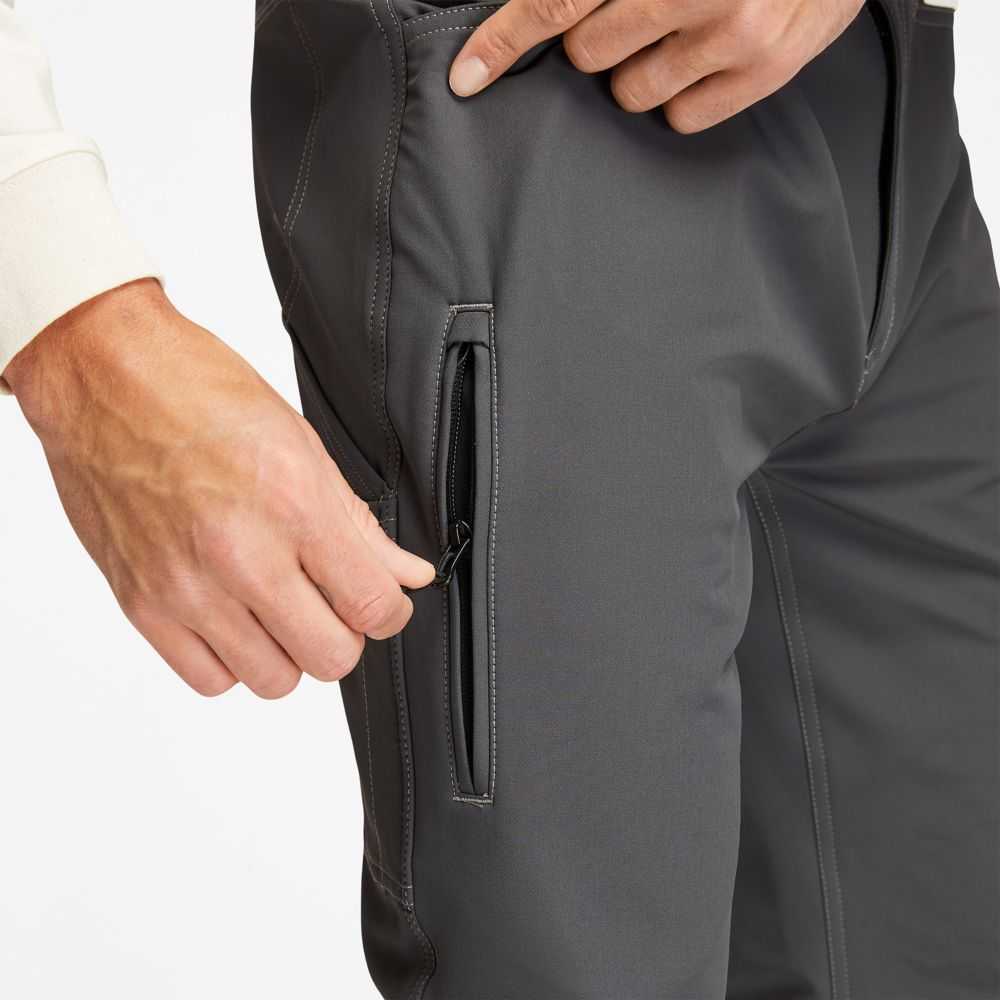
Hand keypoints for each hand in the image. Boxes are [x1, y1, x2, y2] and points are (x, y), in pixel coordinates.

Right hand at [4, 280, 433, 697]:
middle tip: (332, 604)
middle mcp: (242, 555)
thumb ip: (358, 525)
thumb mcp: (302, 446)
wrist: (104, 379)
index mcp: (293, 505)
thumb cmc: (199, 395)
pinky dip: (231, 661)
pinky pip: (209, 679)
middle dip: (344, 635)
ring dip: (288, 651)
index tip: (383, 602)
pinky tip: (233, 618)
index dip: (391, 612)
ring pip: (274, 680)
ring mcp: (187, 588)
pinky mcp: (142, 605)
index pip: (372, 606)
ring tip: (278, 609)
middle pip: (330, 657)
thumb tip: (406, 574)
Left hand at [449, 0, 864, 131]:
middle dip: (596, 38)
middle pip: (589, 51)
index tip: (467, 77)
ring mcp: (736, 31)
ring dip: (638, 69)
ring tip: (677, 32)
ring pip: (632, 92)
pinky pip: (682, 118)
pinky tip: (704, 60)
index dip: (505, 40)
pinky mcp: (767, 69)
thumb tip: (559, 13)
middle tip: (634, 13)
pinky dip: (680, 97)